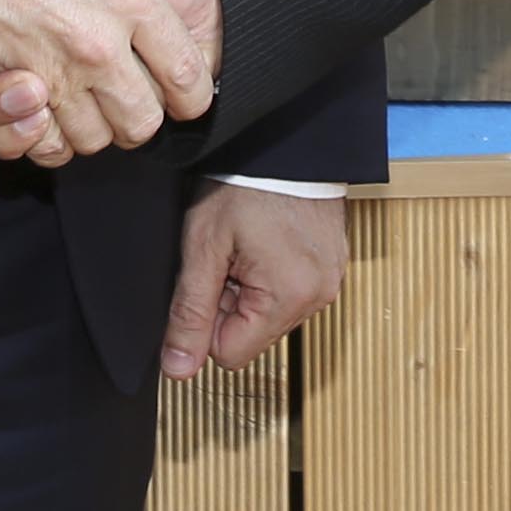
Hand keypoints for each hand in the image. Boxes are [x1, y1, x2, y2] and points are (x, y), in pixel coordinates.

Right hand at [0, 0, 208, 162]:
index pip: (189, 72)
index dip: (188, 89)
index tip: (176, 90)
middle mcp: (99, 42)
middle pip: (141, 122)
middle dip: (132, 119)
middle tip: (116, 98)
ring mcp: (54, 76)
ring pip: (91, 140)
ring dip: (81, 128)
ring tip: (66, 95)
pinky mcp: (8, 100)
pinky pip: (40, 146)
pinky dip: (35, 138)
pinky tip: (30, 110)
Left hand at [163, 185, 345, 375]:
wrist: (285, 140)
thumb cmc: (244, 186)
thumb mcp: (204, 248)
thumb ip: (189, 313)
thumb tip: (178, 370)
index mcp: (289, 297)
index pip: (231, 354)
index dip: (208, 321)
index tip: (212, 277)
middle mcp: (318, 297)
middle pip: (252, 335)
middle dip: (231, 303)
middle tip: (229, 255)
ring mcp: (330, 282)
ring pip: (270, 316)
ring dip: (251, 289)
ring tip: (249, 245)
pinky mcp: (332, 268)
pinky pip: (291, 294)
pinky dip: (272, 276)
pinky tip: (267, 242)